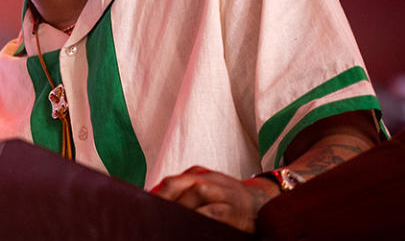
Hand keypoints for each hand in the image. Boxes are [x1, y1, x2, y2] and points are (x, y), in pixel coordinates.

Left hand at [149, 165, 278, 232]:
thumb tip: (154, 202)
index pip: (171, 182)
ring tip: (166, 223)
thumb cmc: (227, 199)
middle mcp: (209, 180)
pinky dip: (200, 219)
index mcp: (198, 174)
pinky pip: (213, 213)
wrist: (262, 203)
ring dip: (180, 209)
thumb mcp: (206, 188)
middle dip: (163, 201)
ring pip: (196, 194)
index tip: (142, 209)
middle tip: (151, 217)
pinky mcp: (233, 211)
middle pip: (178, 185)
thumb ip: (183, 193)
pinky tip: (189, 228)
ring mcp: (222, 193)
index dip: (155, 195)